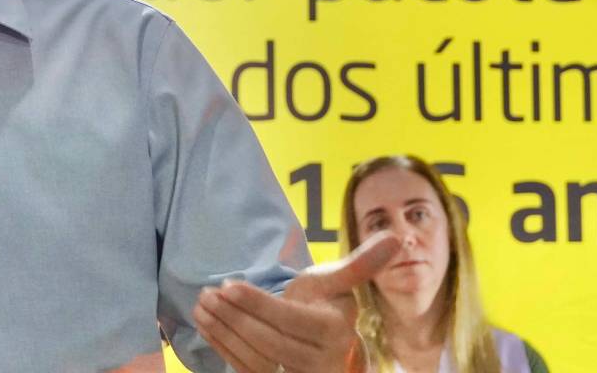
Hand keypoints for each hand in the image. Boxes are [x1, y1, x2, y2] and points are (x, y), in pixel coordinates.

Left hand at [192, 232, 400, 372]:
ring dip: (223, 333)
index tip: (228, 285)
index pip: (290, 320)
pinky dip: (222, 348)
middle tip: (207, 294)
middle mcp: (320, 362)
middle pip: (270, 343)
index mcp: (334, 332)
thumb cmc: (325, 304)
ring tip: (201, 307)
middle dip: (235, 318)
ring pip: (256, 360)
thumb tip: (395, 238)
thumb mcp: (337, 281)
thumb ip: (361, 264)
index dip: (258, 304)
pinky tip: (206, 325)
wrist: (324, 341)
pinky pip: (246, 371)